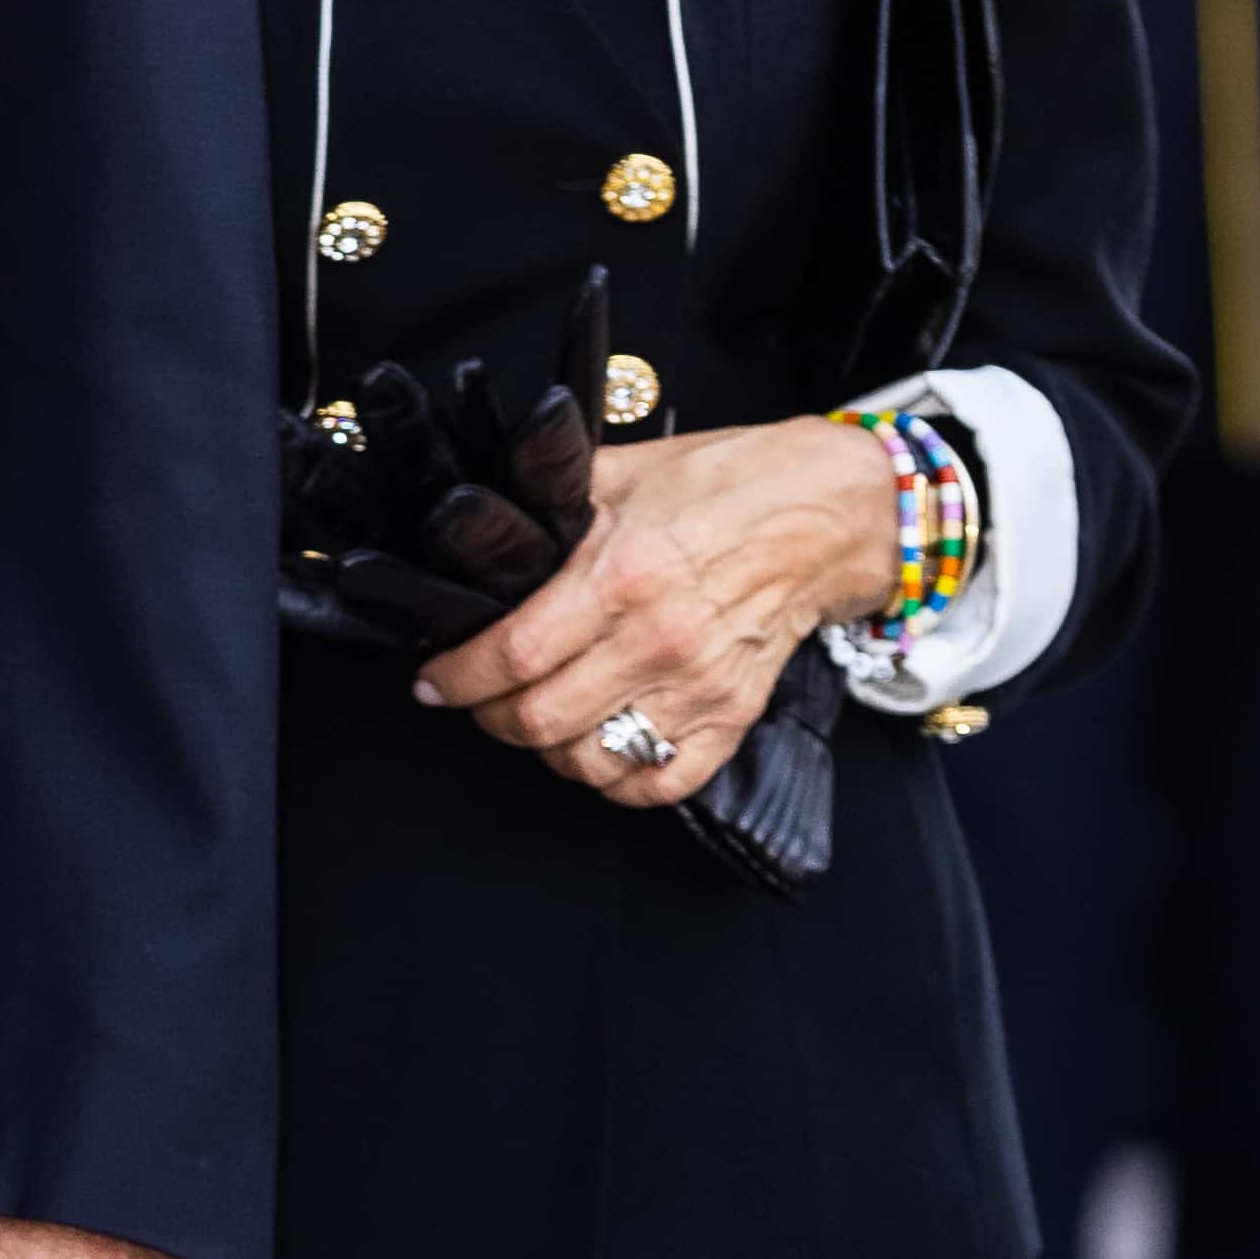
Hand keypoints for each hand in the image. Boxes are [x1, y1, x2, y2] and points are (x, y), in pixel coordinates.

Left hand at [417, 416, 896, 802]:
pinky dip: (614, 780)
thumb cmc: (727, 485)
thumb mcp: (625, 473)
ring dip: (546, 751)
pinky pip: (656, 785)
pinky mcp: (729, 718)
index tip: (434, 682)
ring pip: (588, 761)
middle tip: (478, 699)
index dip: (457, 679)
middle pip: (538, 721)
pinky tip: (598, 747)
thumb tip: (483, 524)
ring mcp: (696, 688)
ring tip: (536, 721)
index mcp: (619, 576)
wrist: (825, 514)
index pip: (512, 655)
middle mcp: (656, 641)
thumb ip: (553, 503)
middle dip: (489, 717)